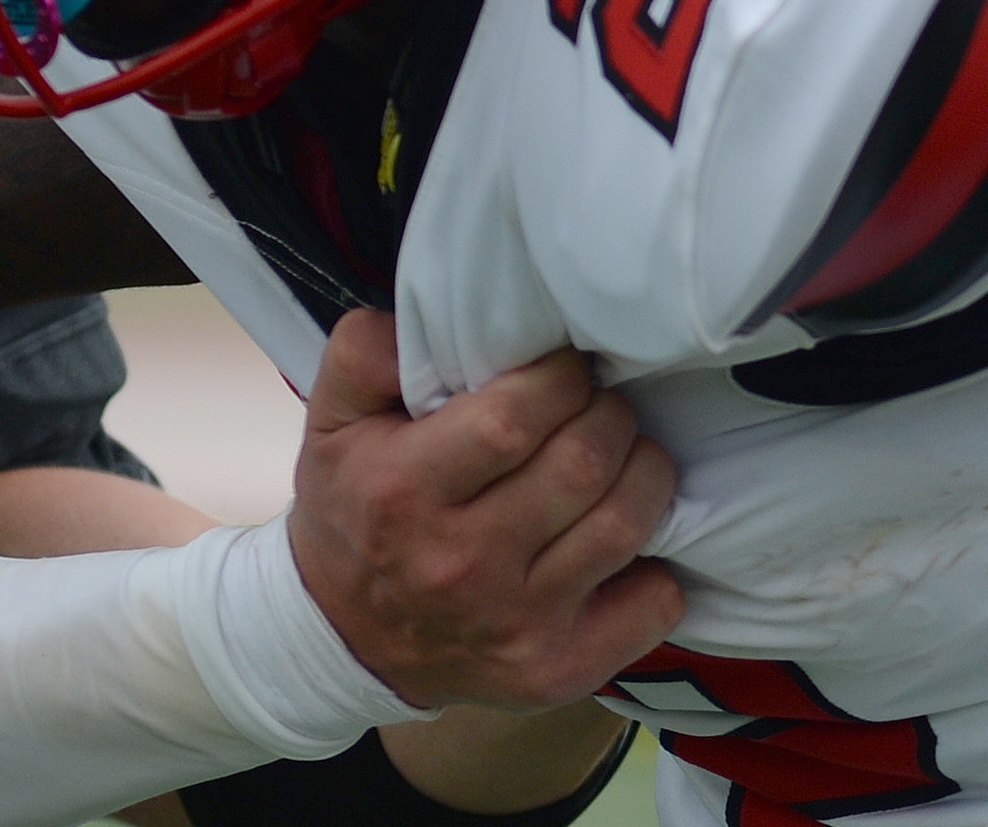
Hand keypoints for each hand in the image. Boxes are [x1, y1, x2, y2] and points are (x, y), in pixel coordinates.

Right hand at [288, 311, 682, 710]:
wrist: (346, 640)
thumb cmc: (353, 511)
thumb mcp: (329, 423)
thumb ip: (366, 353)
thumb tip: (429, 319)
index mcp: (404, 491)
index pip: (515, 419)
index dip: (560, 378)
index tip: (563, 369)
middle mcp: (462, 564)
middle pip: (584, 463)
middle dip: (608, 415)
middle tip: (595, 407)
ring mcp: (517, 624)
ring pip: (627, 523)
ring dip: (643, 472)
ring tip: (619, 457)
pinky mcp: (558, 669)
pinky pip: (654, 603)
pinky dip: (657, 566)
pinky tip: (621, 542)